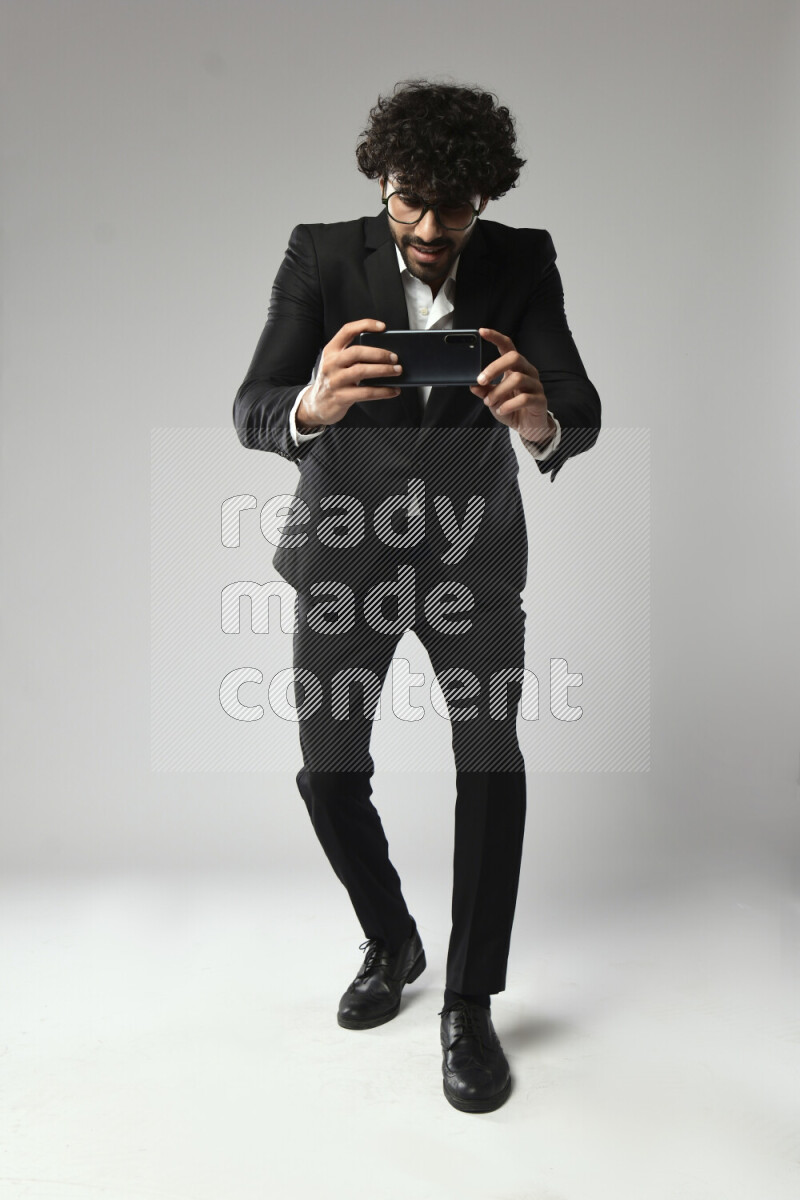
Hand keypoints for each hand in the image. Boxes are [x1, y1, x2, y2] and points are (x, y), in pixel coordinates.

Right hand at [296, 319, 402, 429]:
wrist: (317, 405)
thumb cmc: (334, 381)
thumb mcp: (337, 364)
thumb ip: (353, 356)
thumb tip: (386, 354)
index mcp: (331, 350)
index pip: (347, 330)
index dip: (365, 325)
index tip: (382, 327)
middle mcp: (331, 363)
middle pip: (356, 352)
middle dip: (379, 353)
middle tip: (395, 357)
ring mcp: (335, 381)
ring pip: (361, 371)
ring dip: (383, 370)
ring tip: (397, 371)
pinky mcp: (341, 397)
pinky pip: (366, 392)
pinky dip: (383, 391)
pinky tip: (393, 390)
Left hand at [471, 327, 556, 446]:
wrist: (528, 426)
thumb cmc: (511, 408)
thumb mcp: (493, 399)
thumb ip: (483, 391)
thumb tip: (472, 385)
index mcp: (515, 367)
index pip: (507, 346)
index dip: (495, 337)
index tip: (481, 332)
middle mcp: (527, 372)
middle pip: (514, 357)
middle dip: (494, 367)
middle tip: (481, 380)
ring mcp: (535, 385)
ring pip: (517, 378)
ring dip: (498, 391)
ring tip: (489, 402)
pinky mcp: (540, 400)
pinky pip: (524, 398)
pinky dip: (508, 405)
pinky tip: (501, 410)